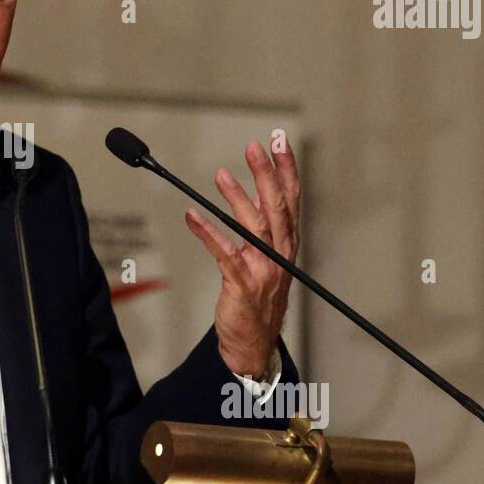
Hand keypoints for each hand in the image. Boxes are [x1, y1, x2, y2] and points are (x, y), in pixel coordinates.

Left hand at [184, 135, 300, 379]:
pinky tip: (192, 216)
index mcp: (287, 243)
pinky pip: (224, 254)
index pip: (291, 199)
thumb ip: (261, 225)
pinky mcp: (241, 284)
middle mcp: (280, 254)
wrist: (253, 342)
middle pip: (276, 207)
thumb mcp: (266, 256)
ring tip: (219, 175)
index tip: (279, 141)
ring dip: (236, 198)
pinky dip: (208, 233)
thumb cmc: (258, 295)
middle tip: (255, 147)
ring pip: (253, 227)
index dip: (286, 169)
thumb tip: (252, 191)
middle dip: (266, 174)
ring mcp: (263, 270)